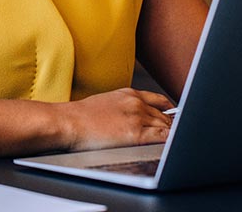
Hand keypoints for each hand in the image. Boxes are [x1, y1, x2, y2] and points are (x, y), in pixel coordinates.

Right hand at [57, 88, 173, 150]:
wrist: (68, 122)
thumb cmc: (81, 116)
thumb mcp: (107, 101)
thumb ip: (125, 106)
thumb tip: (137, 117)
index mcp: (129, 94)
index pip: (161, 101)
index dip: (170, 112)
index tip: (172, 120)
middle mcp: (136, 104)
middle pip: (166, 116)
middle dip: (172, 127)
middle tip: (173, 136)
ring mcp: (138, 118)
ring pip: (167, 127)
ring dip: (171, 135)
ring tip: (172, 144)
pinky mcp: (136, 135)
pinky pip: (163, 138)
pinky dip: (169, 142)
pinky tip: (168, 147)